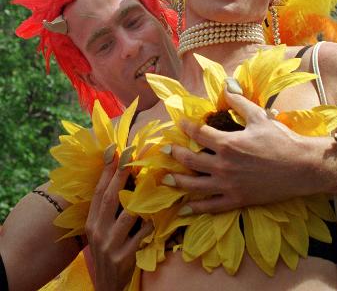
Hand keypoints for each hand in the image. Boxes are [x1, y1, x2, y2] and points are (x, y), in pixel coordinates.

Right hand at [85, 154, 152, 290]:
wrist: (107, 286)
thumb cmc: (108, 251)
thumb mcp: (102, 230)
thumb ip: (109, 210)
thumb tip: (125, 178)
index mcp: (91, 221)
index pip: (98, 191)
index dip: (106, 170)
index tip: (114, 149)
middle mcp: (97, 230)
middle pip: (110, 197)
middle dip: (120, 173)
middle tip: (129, 154)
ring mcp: (109, 244)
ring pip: (127, 215)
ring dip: (139, 199)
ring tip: (150, 183)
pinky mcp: (123, 256)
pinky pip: (141, 235)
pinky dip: (149, 225)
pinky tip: (155, 219)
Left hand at [166, 90, 330, 213]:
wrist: (301, 167)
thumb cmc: (281, 139)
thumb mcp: (259, 116)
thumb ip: (238, 101)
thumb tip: (226, 84)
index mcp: (228, 143)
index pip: (199, 133)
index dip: (187, 126)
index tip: (180, 123)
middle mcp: (224, 166)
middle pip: (191, 160)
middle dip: (176, 154)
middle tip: (165, 151)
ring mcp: (229, 185)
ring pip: (196, 185)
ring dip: (179, 181)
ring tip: (167, 179)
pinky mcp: (237, 200)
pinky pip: (212, 206)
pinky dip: (197, 207)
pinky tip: (185, 208)